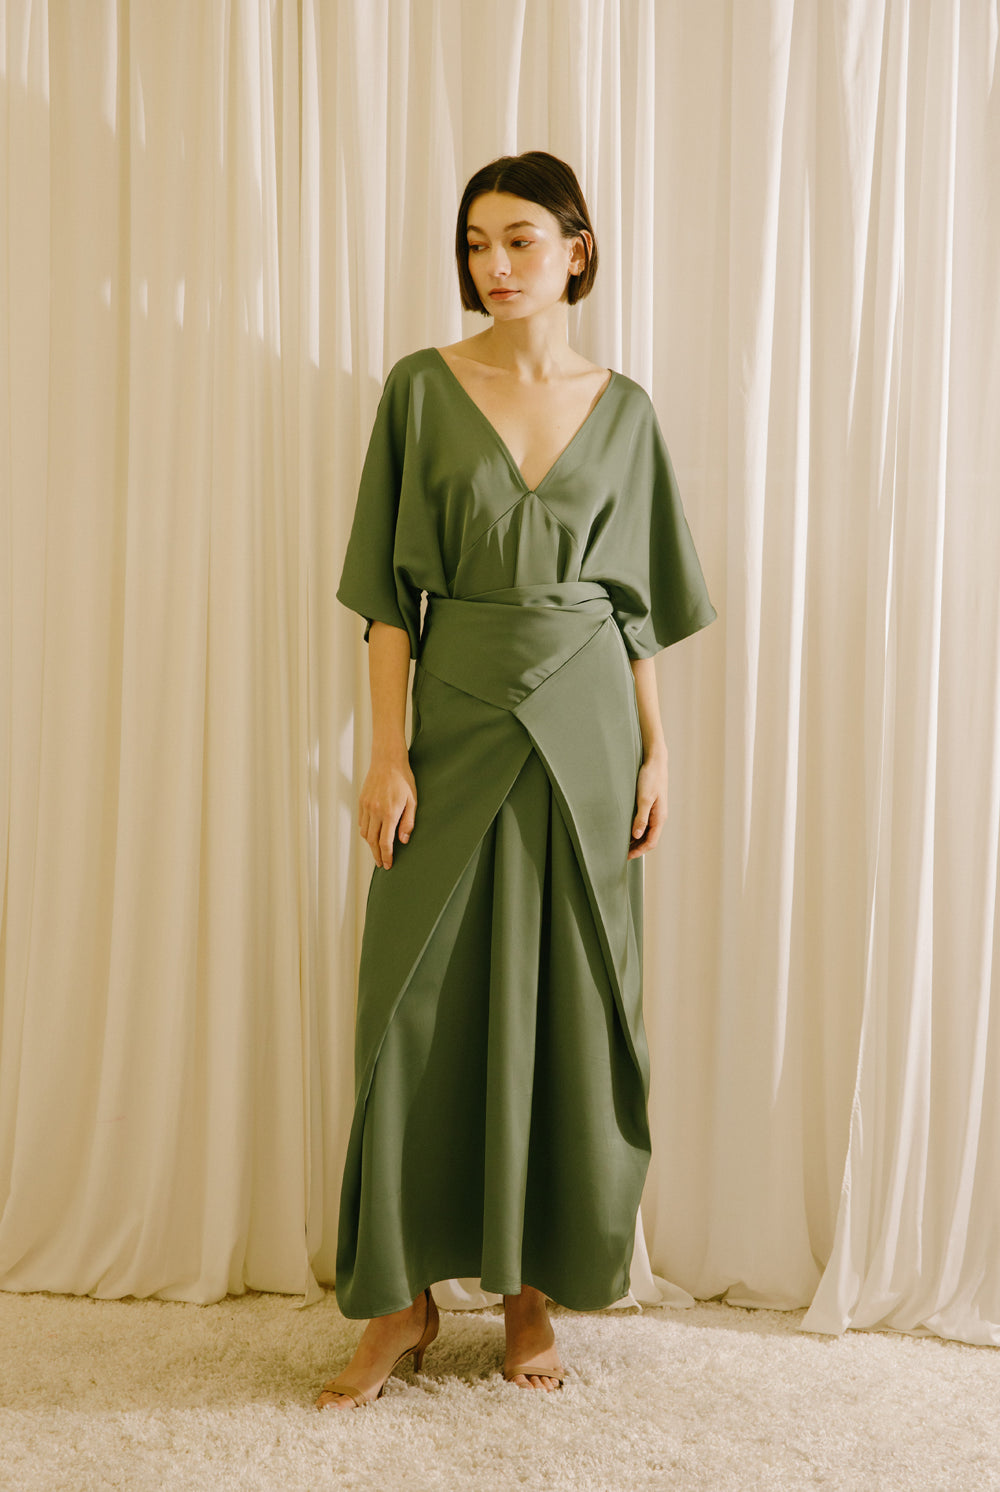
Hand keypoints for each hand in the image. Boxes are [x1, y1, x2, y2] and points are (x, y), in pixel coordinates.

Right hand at [358, 752, 416, 868]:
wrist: (388, 761)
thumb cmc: (404, 779)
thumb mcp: (413, 801)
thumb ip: (408, 822)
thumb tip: (403, 840)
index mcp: (390, 813)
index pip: (385, 842)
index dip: (387, 856)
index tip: (388, 865)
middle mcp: (375, 812)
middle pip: (373, 842)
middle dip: (377, 855)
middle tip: (382, 863)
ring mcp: (367, 807)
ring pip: (365, 833)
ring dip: (370, 845)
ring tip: (377, 851)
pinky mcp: (361, 802)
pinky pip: (362, 823)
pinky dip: (366, 832)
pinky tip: (372, 835)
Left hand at [628, 748, 667, 859]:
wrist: (655, 761)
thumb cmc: (650, 778)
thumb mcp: (643, 798)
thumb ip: (641, 818)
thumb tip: (637, 835)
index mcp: (660, 817)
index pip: (651, 842)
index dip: (639, 851)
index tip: (626, 856)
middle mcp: (659, 817)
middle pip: (649, 839)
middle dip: (637, 848)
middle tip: (621, 854)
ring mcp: (655, 812)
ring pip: (646, 832)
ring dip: (636, 840)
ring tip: (621, 845)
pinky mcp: (650, 806)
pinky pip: (644, 823)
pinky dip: (636, 830)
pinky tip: (626, 830)